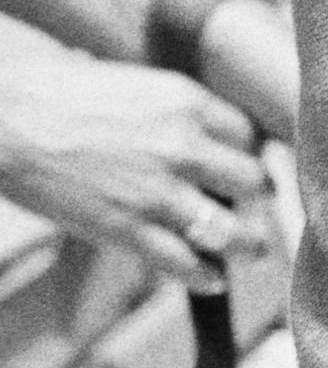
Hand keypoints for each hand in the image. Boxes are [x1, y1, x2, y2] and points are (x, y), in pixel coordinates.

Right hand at [0, 20, 267, 291]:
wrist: (14, 120)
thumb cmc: (71, 96)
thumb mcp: (144, 87)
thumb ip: (180, 113)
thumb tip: (207, 133)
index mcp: (190, 104)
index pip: (249, 134)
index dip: (253, 154)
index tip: (253, 167)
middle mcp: (184, 147)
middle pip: (251, 179)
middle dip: (261, 197)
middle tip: (262, 207)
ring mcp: (157, 191)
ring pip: (227, 228)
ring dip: (248, 243)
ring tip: (256, 251)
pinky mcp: (126, 228)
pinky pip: (181, 261)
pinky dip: (203, 275)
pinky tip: (214, 280)